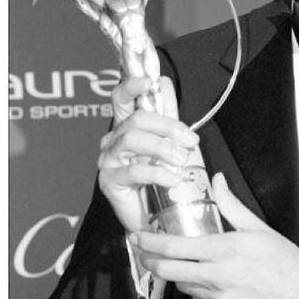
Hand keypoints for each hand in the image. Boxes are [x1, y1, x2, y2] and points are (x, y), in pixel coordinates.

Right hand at [98, 75, 197, 232]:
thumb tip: (163, 83)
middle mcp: (113, 140)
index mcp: (126, 127)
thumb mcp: (168, 143)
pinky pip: (133, 170)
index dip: (131, 85)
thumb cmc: (161, 179)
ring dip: (163, 148)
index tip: (148, 80)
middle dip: (168, 127)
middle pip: (136, 119)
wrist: (156, 218)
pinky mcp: (109, 181)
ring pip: (132, 140)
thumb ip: (167, 115)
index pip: (121, 98)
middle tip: (190, 141)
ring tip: (182, 161)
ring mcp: (108, 160)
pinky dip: (157, 172)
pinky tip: (172, 178)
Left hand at [131, 173, 298, 298]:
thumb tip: (218, 180)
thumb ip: (232, 205)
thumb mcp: (259, 228)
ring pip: (182, 287)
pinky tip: (204, 279)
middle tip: (143, 251)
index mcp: (223, 251)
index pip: (173, 247)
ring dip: (175, 275)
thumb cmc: (286, 262)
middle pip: (167, 271)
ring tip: (176, 263)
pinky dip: (196, 289)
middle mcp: (216, 277)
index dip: (149, 242)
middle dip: (149, 260)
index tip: (137, 235)